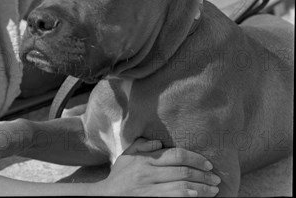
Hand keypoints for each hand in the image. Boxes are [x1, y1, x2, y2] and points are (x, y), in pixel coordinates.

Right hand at [96, 139, 219, 195]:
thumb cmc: (119, 177)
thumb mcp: (126, 157)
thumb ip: (141, 146)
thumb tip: (159, 143)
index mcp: (144, 160)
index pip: (175, 155)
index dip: (195, 158)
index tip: (208, 163)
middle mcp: (148, 174)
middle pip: (182, 172)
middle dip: (203, 175)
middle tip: (216, 178)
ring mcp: (151, 190)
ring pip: (182, 187)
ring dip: (201, 189)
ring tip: (214, 190)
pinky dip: (189, 197)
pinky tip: (198, 197)